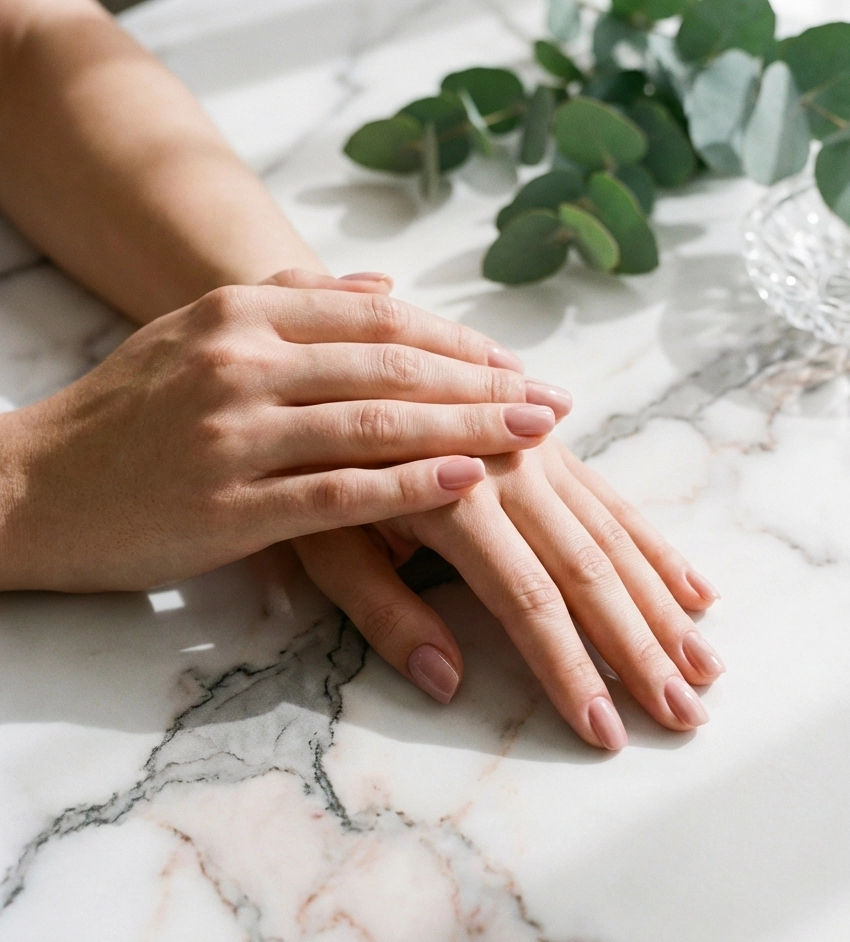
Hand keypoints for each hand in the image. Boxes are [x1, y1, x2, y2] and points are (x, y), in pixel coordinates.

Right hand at [0, 277, 570, 590]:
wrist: (30, 486)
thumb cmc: (130, 414)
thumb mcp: (202, 332)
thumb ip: (293, 300)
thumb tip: (384, 285)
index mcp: (243, 312)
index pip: (379, 319)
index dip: (459, 340)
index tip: (519, 362)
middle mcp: (244, 359)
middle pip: (392, 364)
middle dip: (484, 381)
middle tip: (555, 400)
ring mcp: (235, 432)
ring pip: (376, 422)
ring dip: (468, 425)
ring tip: (536, 434)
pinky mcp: (227, 506)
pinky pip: (338, 492)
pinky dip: (409, 484)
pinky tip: (468, 481)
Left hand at [294, 439, 723, 750]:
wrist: (333, 355)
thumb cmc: (310, 457)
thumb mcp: (322, 538)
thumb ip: (381, 609)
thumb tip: (447, 682)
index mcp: (456, 498)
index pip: (527, 600)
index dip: (567, 669)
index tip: (605, 732)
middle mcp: (513, 467)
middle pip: (589, 571)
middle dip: (639, 650)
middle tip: (686, 716)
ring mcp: (538, 451)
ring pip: (614, 537)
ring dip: (662, 607)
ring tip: (707, 664)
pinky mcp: (550, 444)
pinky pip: (613, 499)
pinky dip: (655, 549)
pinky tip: (695, 587)